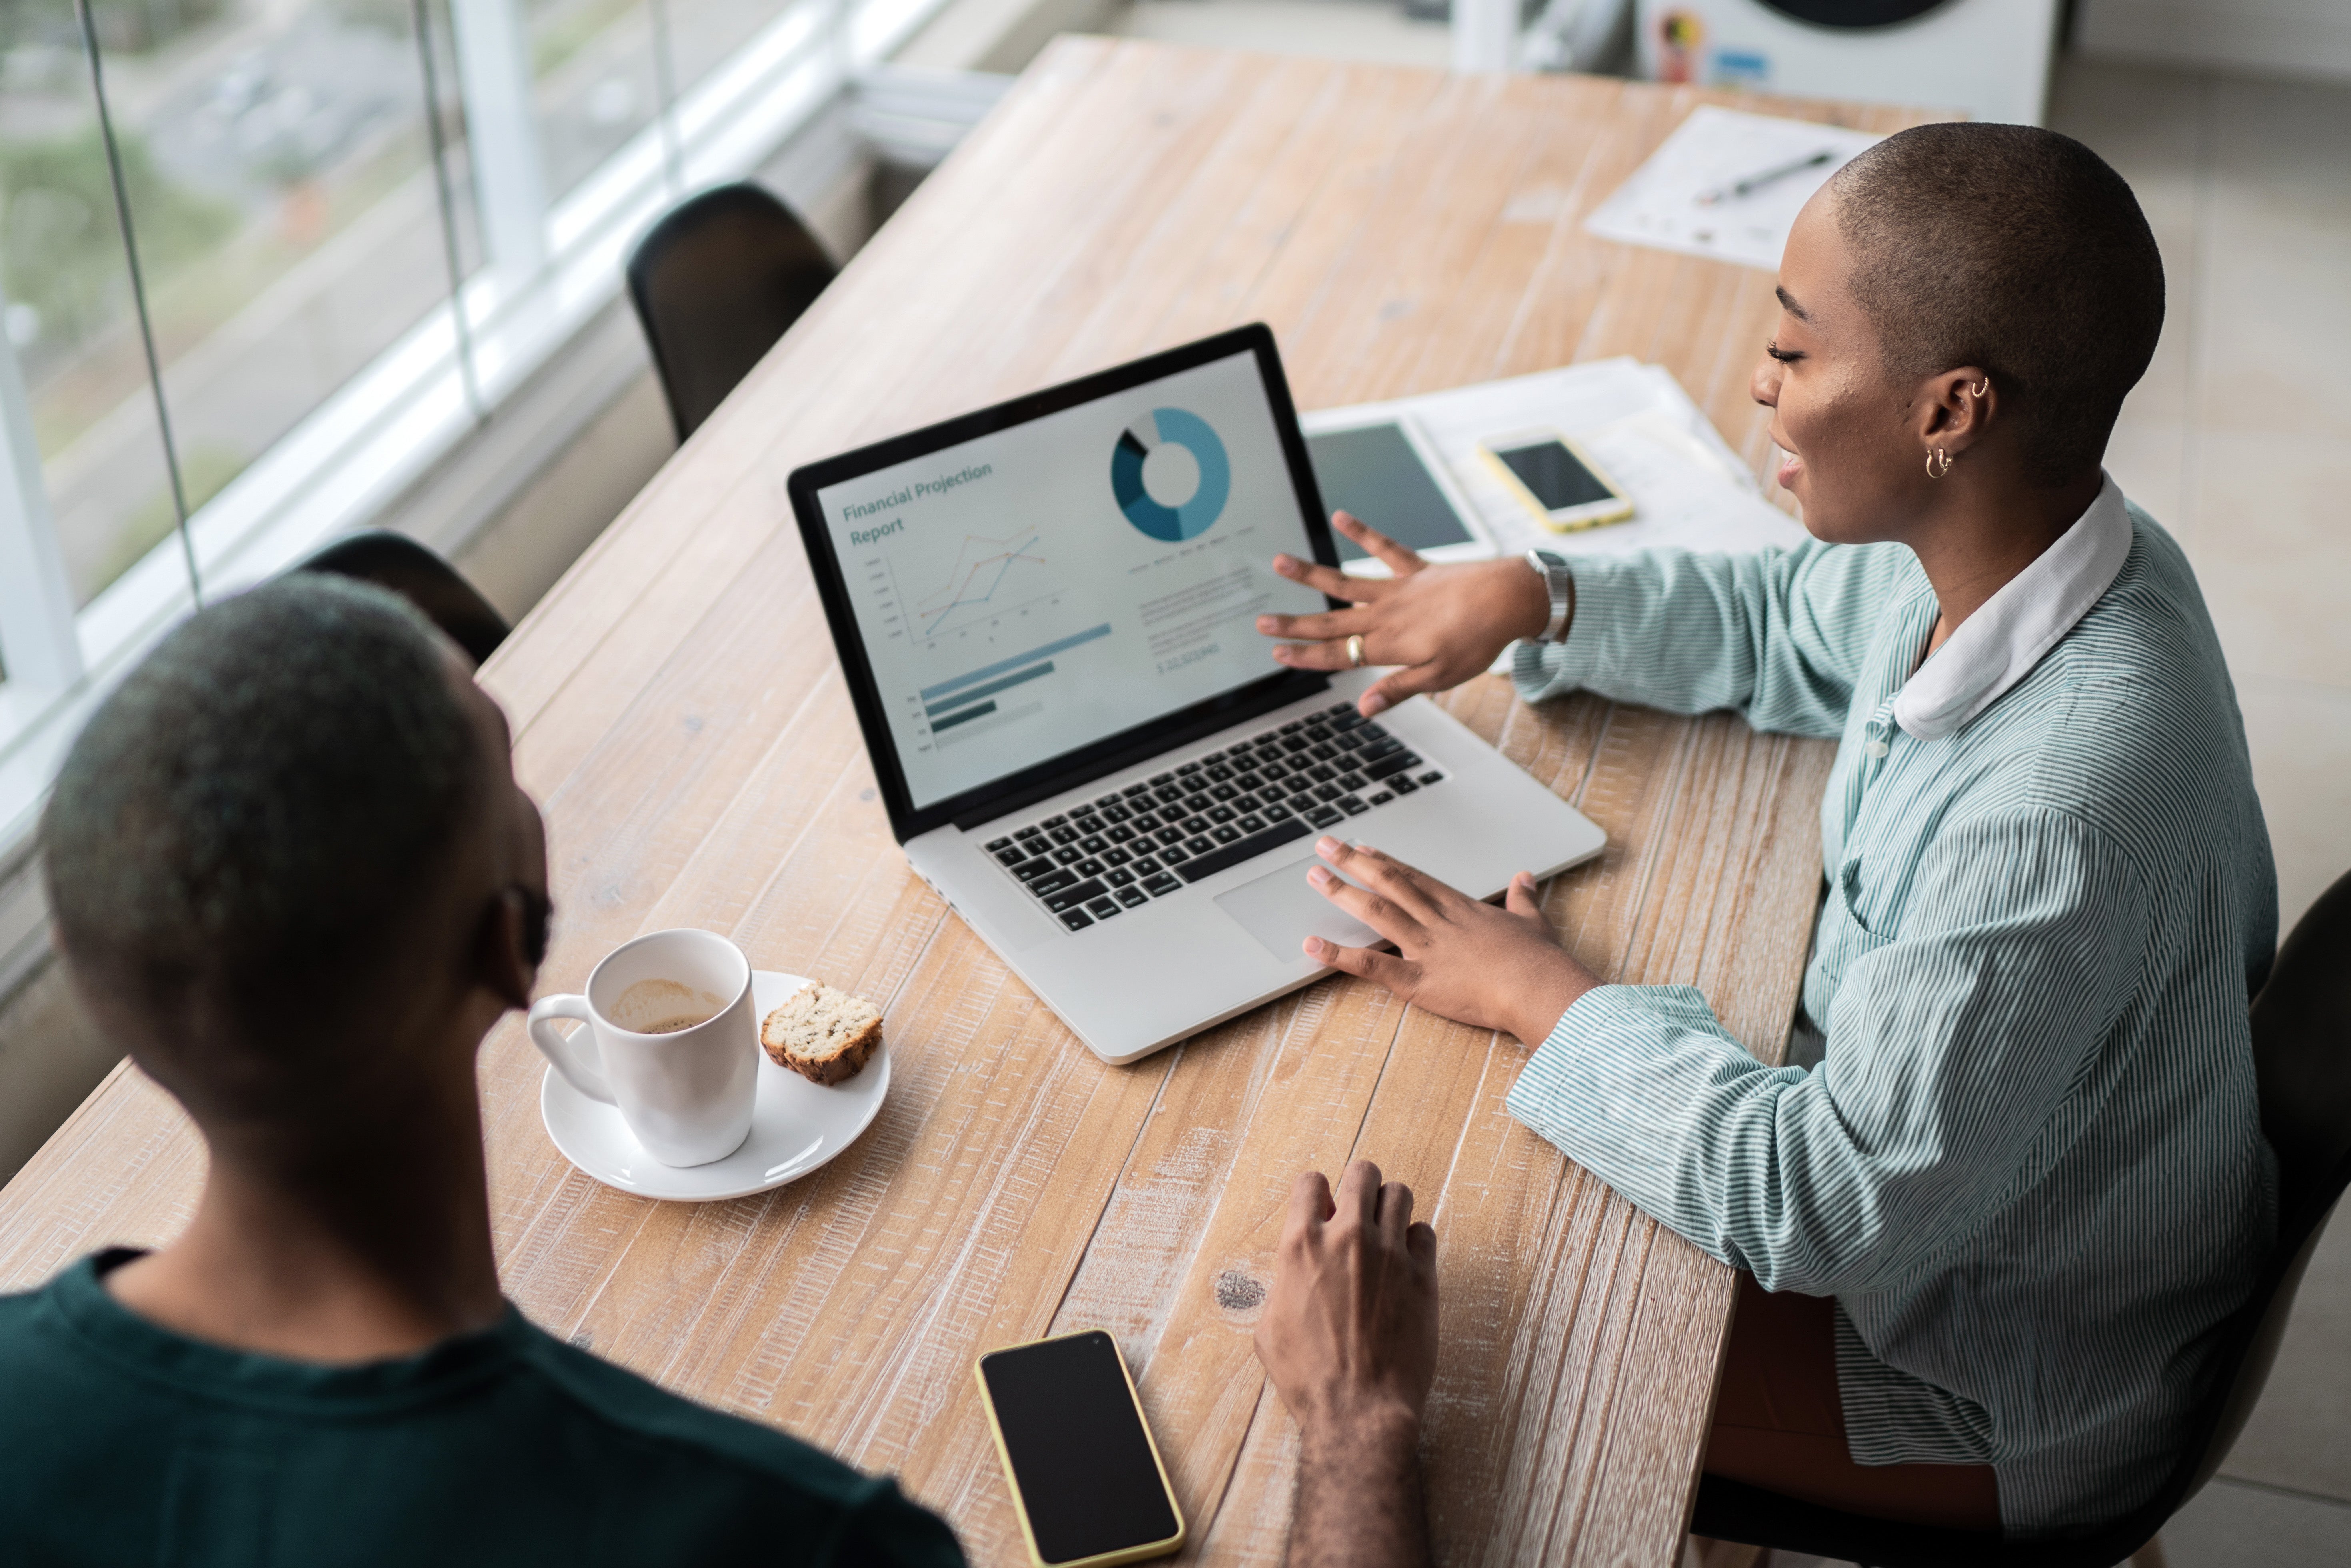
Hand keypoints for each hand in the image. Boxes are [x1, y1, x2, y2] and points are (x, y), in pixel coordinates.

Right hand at [1255, 1161, 1438, 1567]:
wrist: (1358, 1410)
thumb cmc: (1308, 1378)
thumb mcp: (1269, 1328)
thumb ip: (1282, 1285)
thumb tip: (1293, 1271)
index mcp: (1301, 1246)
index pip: (1311, 1182)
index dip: (1316, 1193)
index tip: (1321, 1209)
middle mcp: (1347, 1238)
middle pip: (1362, 1174)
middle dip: (1358, 1186)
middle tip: (1358, 1210)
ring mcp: (1389, 1254)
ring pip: (1400, 1194)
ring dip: (1389, 1207)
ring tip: (1385, 1231)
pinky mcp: (1422, 1275)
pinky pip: (1425, 1232)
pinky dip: (1415, 1241)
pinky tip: (1405, 1262)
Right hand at [1257, 512, 1551, 716]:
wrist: (1508, 599)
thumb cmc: (1477, 642)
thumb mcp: (1439, 677)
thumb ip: (1397, 688)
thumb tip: (1362, 708)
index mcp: (1388, 645)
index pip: (1337, 655)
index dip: (1304, 656)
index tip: (1276, 653)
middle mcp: (1385, 615)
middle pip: (1330, 622)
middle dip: (1293, 623)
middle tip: (1259, 620)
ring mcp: (1398, 589)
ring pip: (1345, 581)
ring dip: (1310, 573)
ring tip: (1279, 561)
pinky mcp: (1415, 568)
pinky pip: (1383, 547)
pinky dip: (1362, 531)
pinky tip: (1339, 517)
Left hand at [1303, 838, 1598, 1046]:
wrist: (1540, 987)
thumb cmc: (1540, 960)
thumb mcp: (1534, 921)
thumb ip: (1522, 899)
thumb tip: (1525, 877)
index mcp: (1461, 908)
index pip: (1415, 877)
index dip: (1385, 862)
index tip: (1363, 847)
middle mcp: (1438, 921)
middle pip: (1389, 884)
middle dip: (1353, 863)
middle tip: (1324, 845)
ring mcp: (1426, 948)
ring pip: (1377, 912)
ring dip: (1342, 893)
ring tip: (1314, 876)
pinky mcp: (1419, 980)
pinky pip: (1372, 966)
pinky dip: (1339, 955)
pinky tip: (1312, 945)